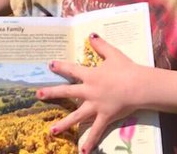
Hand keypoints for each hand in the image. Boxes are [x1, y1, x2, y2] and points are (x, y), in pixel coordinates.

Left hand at [36, 34, 146, 152]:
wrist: (138, 86)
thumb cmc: (126, 69)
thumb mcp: (112, 54)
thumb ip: (100, 45)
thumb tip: (91, 35)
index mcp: (90, 75)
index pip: (72, 70)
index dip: (60, 67)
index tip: (50, 66)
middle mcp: (89, 91)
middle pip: (67, 92)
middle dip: (52, 93)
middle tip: (38, 95)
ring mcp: (96, 106)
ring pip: (77, 116)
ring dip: (64, 124)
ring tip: (51, 131)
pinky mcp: (105, 117)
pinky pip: (96, 131)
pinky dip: (89, 142)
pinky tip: (82, 151)